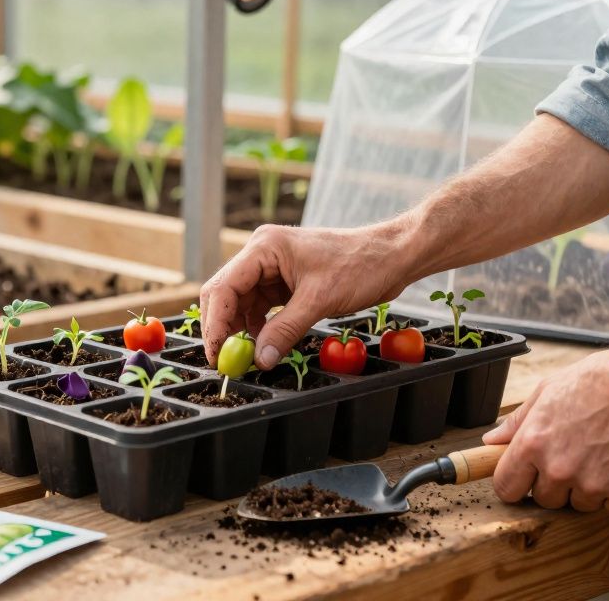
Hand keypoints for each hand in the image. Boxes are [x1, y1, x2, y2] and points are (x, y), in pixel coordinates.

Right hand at [199, 223, 413, 369]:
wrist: (392, 257)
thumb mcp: (319, 300)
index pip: (225, 287)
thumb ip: (285, 330)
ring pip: (242, 303)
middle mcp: (262, 255)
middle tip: (225, 360)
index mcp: (264, 248)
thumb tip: (260, 360)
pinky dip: (259, 327)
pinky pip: (262, 308)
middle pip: (226, 294)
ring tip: (245, 357)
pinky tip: (264, 345)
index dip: (216, 323)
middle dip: (223, 327)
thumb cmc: (359, 265)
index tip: (217, 354)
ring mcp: (273, 269)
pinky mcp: (286, 283)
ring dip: (241, 330)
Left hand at [482, 344, 608, 511]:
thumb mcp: (549, 390)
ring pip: (579, 505)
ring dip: (586, 488)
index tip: (524, 478)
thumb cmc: (603, 379)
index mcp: (534, 443)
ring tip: (602, 453)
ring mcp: (596, 484)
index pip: (507, 487)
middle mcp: (561, 469)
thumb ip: (517, 422)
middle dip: (553, 483)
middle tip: (573, 455)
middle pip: (544, 500)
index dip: (514, 483)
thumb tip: (492, 441)